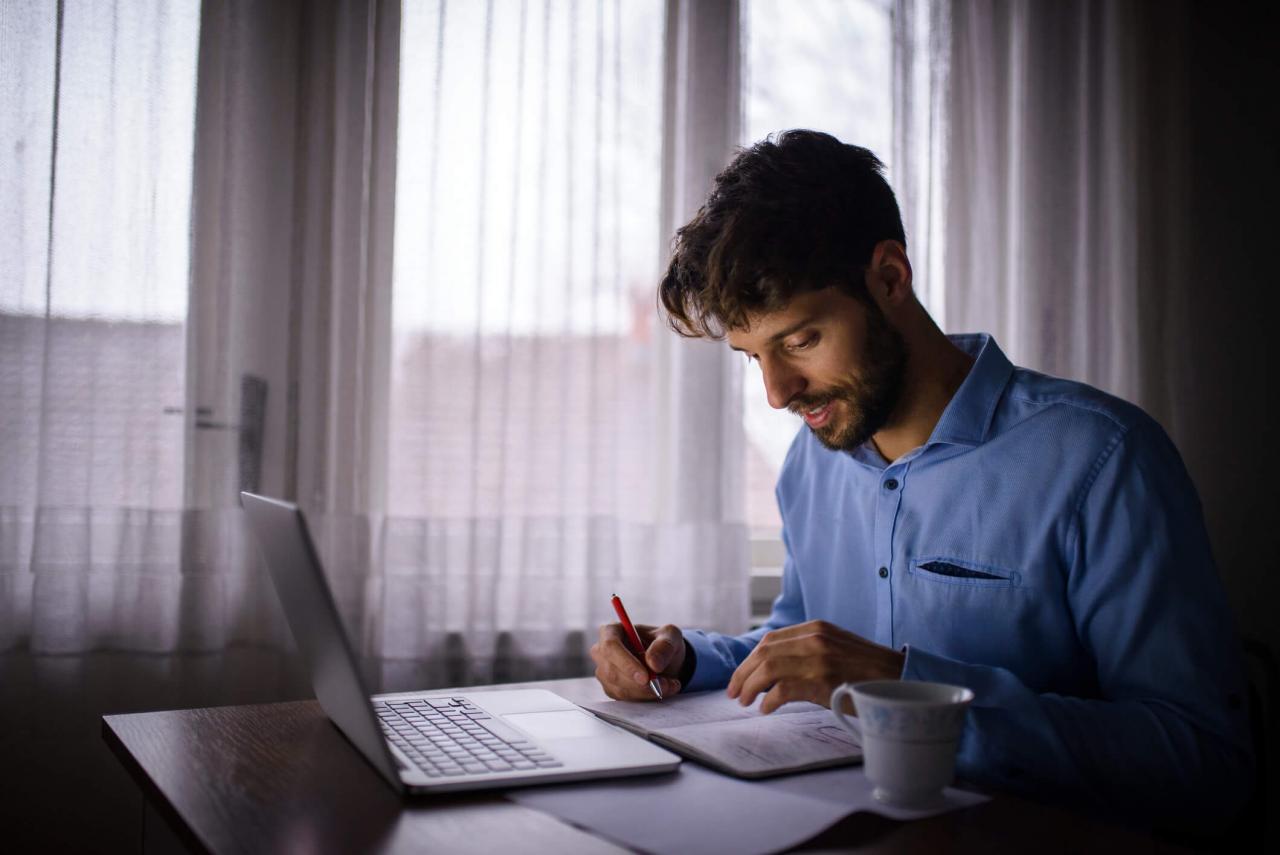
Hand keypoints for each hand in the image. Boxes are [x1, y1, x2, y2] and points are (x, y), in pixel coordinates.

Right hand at [590, 623, 685, 700]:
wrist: (663, 660)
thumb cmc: (662, 642)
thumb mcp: (670, 636)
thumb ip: (664, 646)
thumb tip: (653, 664)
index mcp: (611, 631)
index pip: (610, 647)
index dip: (626, 663)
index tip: (645, 677)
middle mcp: (602, 651)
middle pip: (612, 672)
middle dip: (640, 683)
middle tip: (665, 684)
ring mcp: (604, 672)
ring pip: (619, 688)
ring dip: (647, 691)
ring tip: (669, 685)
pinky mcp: (611, 688)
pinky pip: (624, 698)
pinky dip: (645, 697)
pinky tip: (662, 689)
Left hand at [726, 620, 904, 713]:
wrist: (902, 680)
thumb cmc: (869, 671)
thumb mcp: (836, 649)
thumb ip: (808, 651)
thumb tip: (774, 672)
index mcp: (816, 628)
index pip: (770, 640)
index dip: (749, 660)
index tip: (740, 677)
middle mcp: (815, 639)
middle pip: (763, 653)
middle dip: (743, 674)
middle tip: (734, 693)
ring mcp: (818, 659)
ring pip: (768, 669)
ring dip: (750, 687)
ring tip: (745, 702)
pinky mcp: (823, 681)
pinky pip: (783, 690)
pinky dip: (769, 701)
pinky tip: (767, 709)